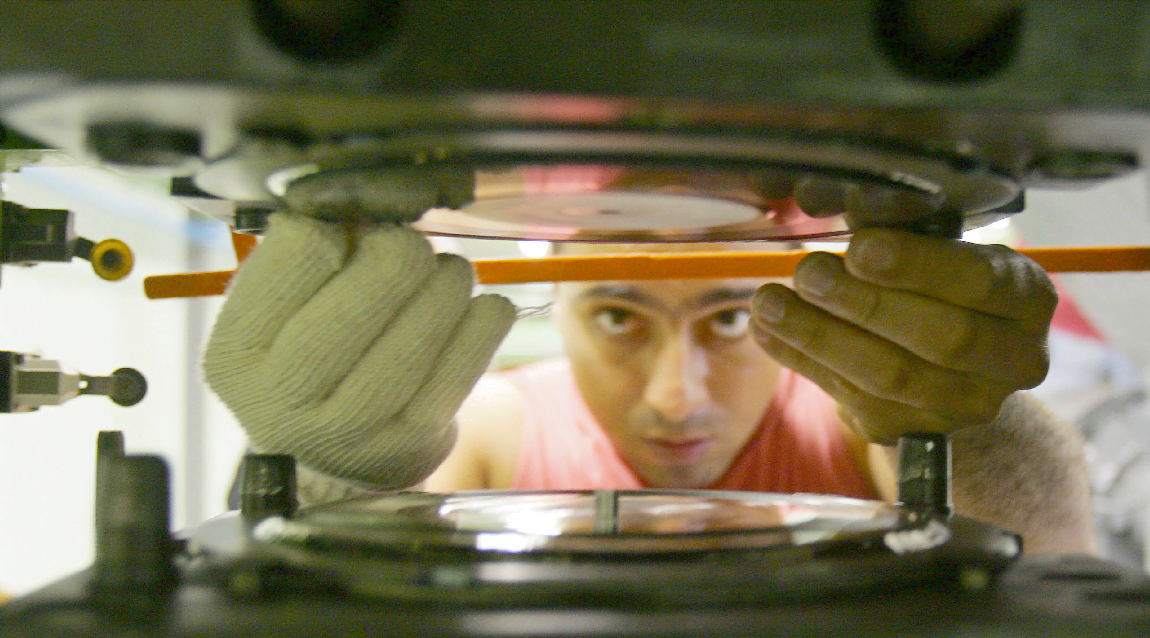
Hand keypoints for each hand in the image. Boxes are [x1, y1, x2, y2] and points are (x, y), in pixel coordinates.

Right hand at [203, 212, 514, 488]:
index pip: (302, 247)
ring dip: (449, 282)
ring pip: (424, 322)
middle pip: (372, 284)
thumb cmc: (307, 361)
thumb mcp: (280, 313)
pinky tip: (479, 309)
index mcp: (237, 351)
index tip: (350, 234)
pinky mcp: (410, 442)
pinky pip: (466, 359)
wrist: (331, 461)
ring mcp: (349, 426)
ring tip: (446, 278)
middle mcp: (282, 395)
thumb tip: (377, 200)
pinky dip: (483, 320)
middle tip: (410, 250)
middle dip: (404, 250)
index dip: (338, 226)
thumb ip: (314, 255)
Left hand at [750, 227, 1055, 444]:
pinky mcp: (910, 430)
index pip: (981, 283)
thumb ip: (904, 234)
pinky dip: (802, 358)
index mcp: (1027, 301)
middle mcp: (1011, 361)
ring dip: (820, 334)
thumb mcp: (940, 254)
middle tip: (808, 273)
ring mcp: (963, 406)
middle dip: (865, 303)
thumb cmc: (939, 290)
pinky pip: (850, 395)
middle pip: (940, 338)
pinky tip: (768, 330)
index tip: (861, 248)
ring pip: (890, 375)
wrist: (950, 374)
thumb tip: (846, 202)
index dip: (918, 266)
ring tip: (770, 301)